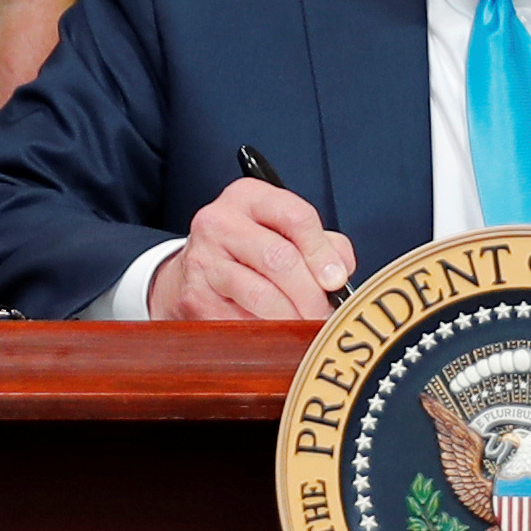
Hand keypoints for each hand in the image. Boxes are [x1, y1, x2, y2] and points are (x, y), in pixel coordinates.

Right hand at [157, 177, 357, 320]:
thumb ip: (320, 244)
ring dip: (292, 318)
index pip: (295, 217)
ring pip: (261, 295)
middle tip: (324, 314)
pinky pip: (242, 321)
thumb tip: (339, 272)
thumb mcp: (281, 231)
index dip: (322, 252)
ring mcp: (204, 261)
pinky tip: (276, 334)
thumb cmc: (248, 251)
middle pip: (279, 259)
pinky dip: (267, 333)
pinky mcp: (196, 298)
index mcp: (248, 197)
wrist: (191, 274)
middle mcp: (220, 222)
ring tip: (306, 327)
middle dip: (310, 293)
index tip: (336, 280)